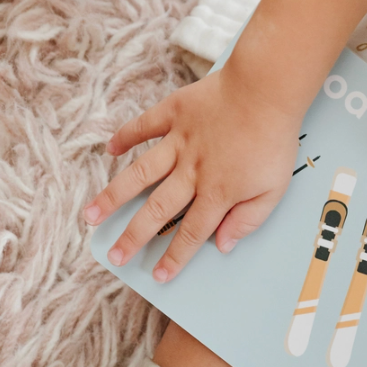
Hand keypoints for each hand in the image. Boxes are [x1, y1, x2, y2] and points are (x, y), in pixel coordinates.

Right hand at [84, 62, 300, 280]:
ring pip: (140, 174)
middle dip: (134, 237)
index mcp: (217, 192)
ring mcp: (179, 141)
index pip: (192, 233)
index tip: (159, 276)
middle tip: (115, 256)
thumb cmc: (275, 141)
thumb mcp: (274, 190)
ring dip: (114, 196)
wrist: (266, 90)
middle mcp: (192, 171)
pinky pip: (144, 126)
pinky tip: (110, 149)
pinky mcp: (174, 113)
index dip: (175, 257)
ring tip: (92, 214)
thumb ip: (248, 220)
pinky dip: (125, 136)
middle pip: (158, 210)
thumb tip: (224, 244)